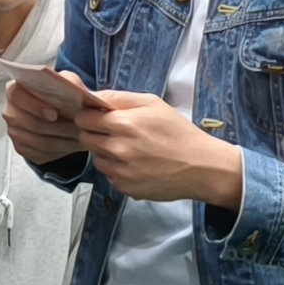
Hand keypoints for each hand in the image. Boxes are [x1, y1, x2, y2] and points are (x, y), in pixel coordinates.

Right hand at [1, 68, 89, 166]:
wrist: (60, 114)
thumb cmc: (60, 95)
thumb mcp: (67, 82)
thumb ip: (71, 83)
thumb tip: (80, 94)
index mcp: (15, 90)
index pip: (17, 96)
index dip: (35, 106)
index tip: (54, 114)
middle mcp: (11, 111)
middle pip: (30, 123)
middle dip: (57, 127)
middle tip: (77, 128)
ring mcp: (14, 132)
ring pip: (39, 141)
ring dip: (63, 140)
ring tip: (81, 136)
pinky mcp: (22, 148)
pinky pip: (41, 153)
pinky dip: (60, 150)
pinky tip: (73, 143)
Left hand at [74, 90, 244, 209]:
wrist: (200, 167)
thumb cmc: (178, 133)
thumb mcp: (153, 103)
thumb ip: (119, 98)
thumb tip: (92, 96)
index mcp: (123, 124)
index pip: (83, 118)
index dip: (89, 115)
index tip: (97, 117)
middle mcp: (117, 149)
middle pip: (85, 138)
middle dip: (95, 133)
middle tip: (116, 133)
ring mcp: (119, 171)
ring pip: (96, 158)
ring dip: (106, 153)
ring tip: (130, 150)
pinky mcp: (124, 188)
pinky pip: (109, 175)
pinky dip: (117, 169)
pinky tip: (136, 164)